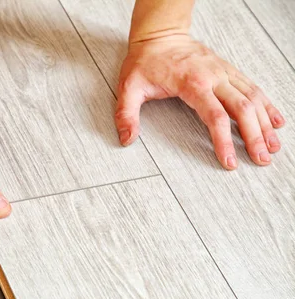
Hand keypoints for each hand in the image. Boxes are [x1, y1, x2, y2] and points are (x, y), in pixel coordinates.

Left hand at [115, 34, 285, 168]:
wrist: (159, 35)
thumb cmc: (145, 61)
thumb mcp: (128, 88)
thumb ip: (126, 114)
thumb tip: (127, 139)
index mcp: (192, 84)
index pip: (214, 117)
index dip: (223, 142)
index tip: (229, 161)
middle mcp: (214, 77)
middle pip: (242, 109)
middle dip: (254, 137)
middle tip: (261, 159)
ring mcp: (223, 72)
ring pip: (253, 98)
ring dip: (265, 123)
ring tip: (273, 146)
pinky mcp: (228, 70)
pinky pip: (252, 88)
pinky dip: (266, 105)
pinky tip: (275, 120)